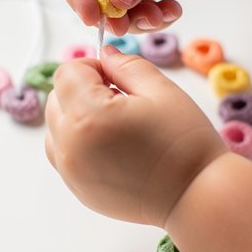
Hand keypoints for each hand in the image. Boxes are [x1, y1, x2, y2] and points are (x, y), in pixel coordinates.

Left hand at [45, 47, 226, 226]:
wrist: (196, 196)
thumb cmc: (185, 143)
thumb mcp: (161, 90)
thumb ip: (126, 66)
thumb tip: (105, 55)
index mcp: (88, 115)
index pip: (67, 73)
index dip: (92, 67)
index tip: (116, 78)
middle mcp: (71, 145)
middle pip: (56, 98)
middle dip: (82, 90)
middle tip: (120, 100)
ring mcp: (71, 171)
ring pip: (55, 127)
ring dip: (76, 117)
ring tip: (114, 125)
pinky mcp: (77, 189)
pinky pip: (63, 155)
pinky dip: (78, 143)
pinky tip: (111, 147)